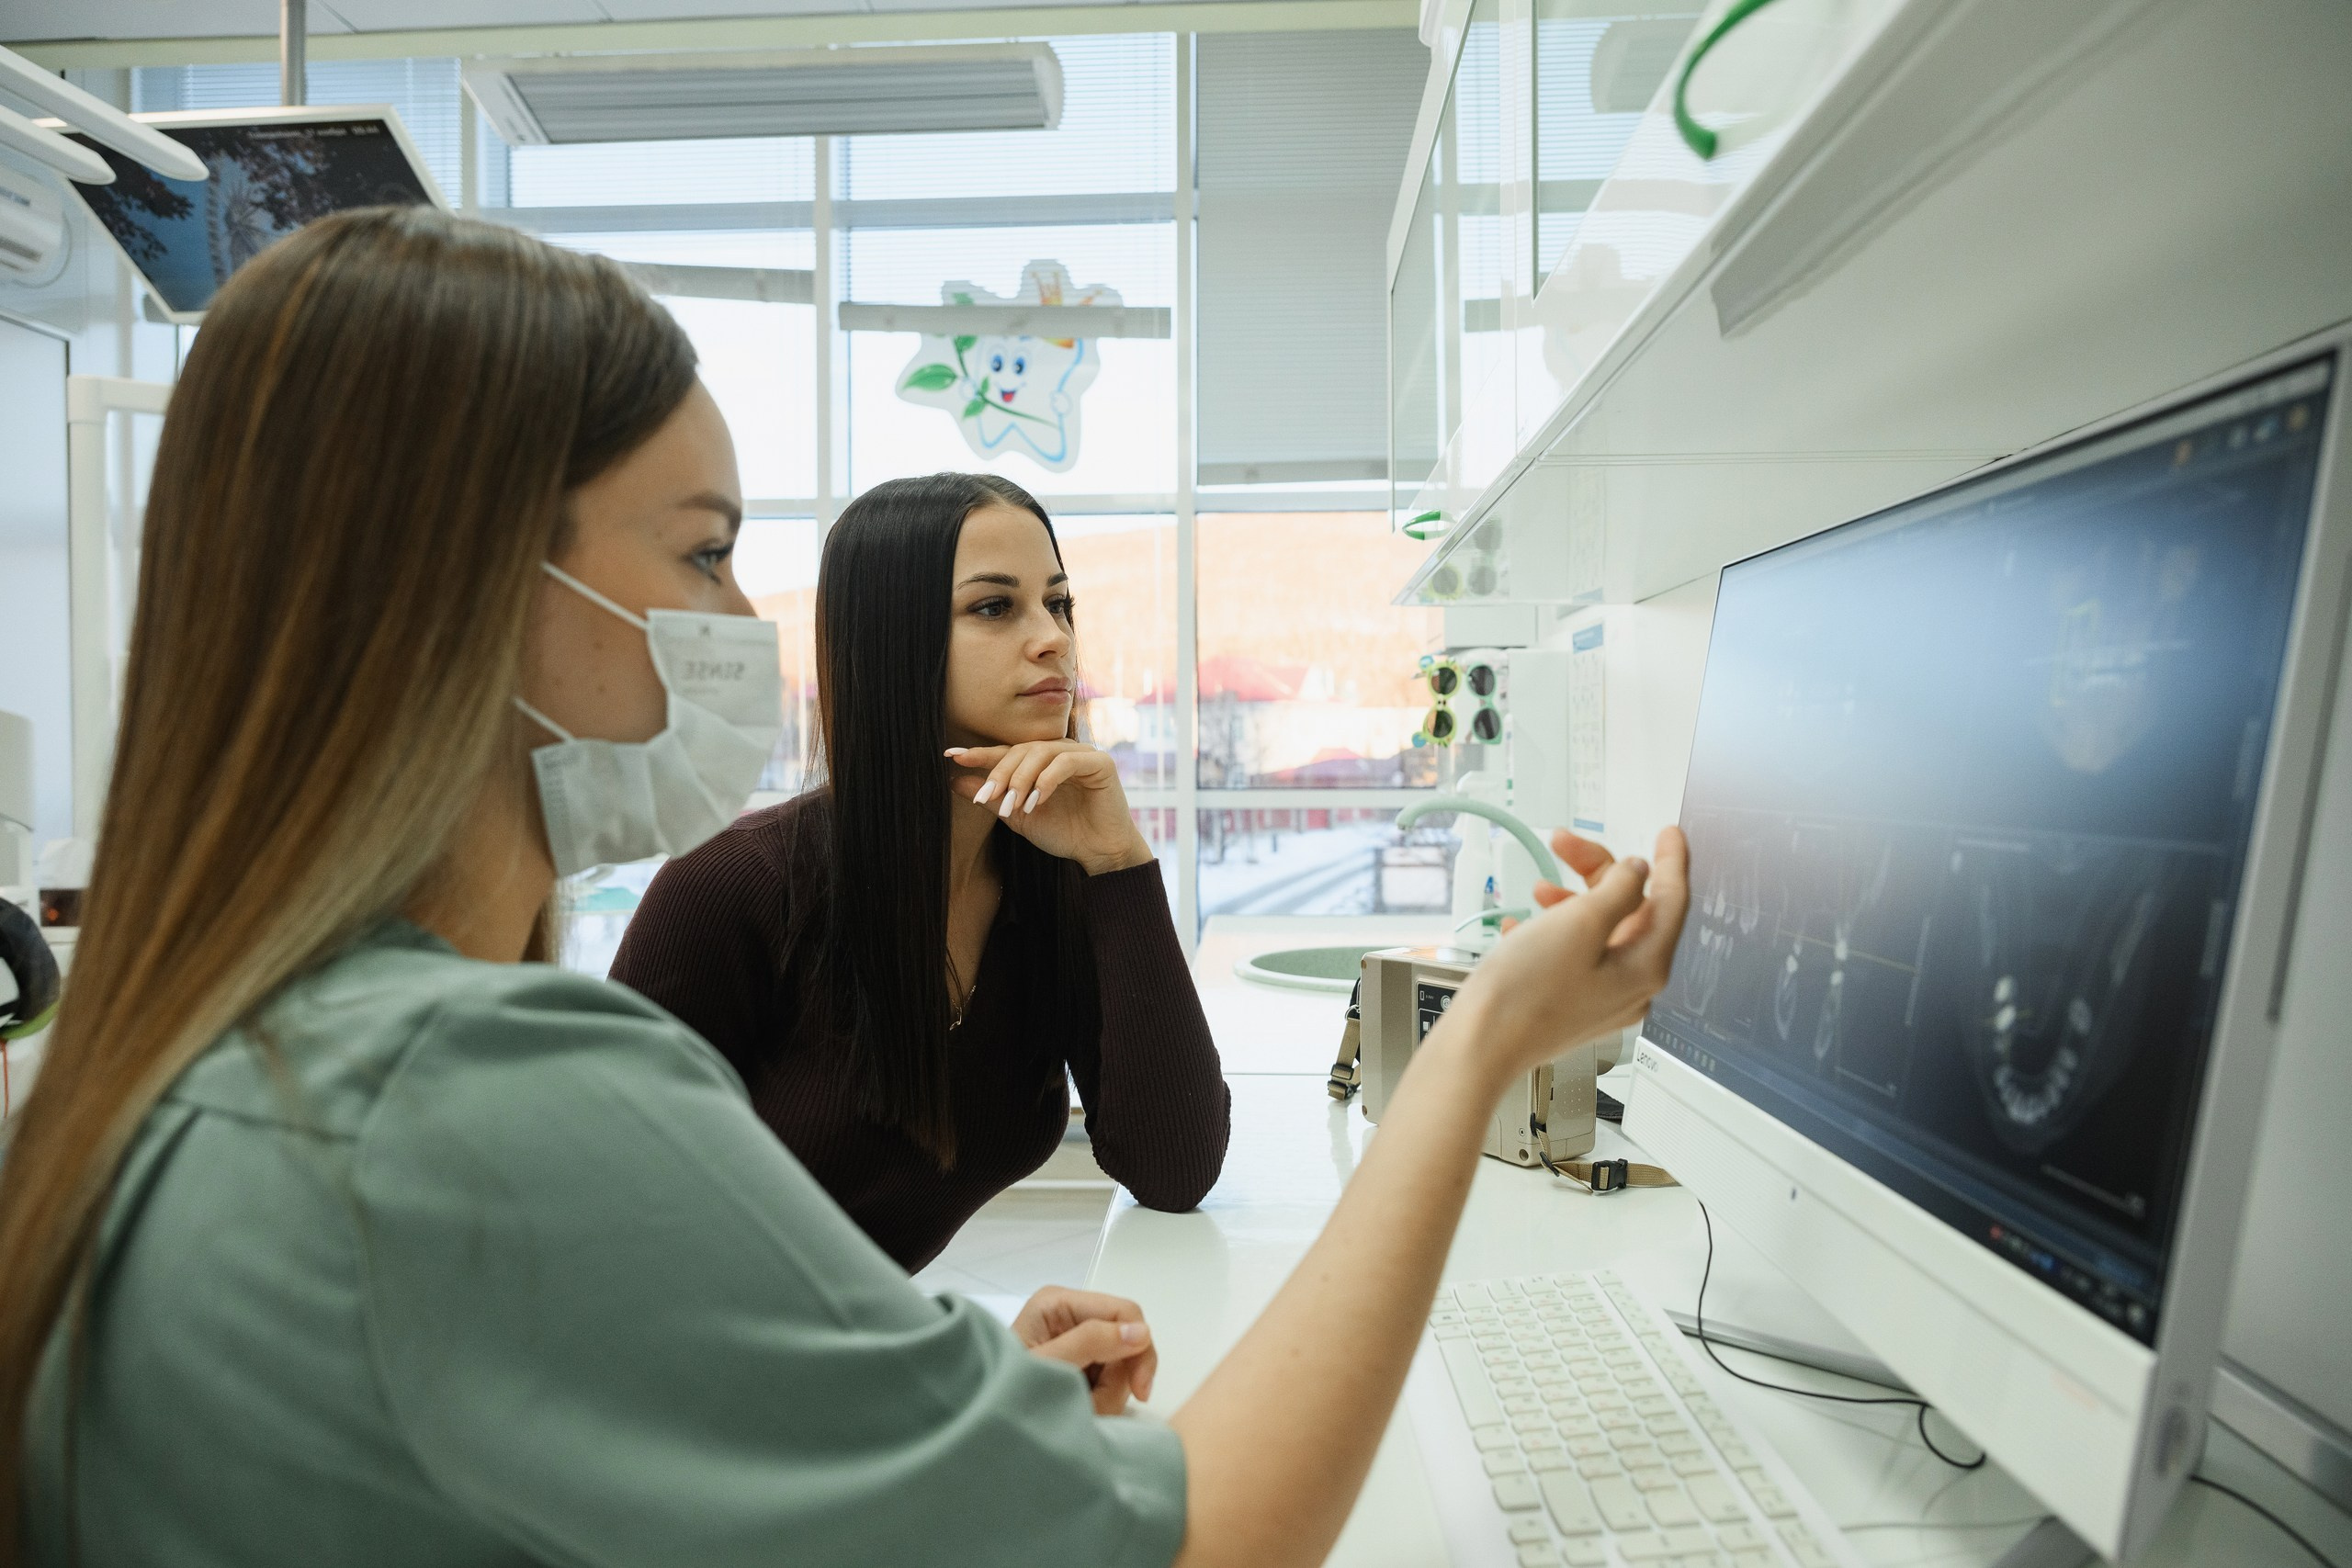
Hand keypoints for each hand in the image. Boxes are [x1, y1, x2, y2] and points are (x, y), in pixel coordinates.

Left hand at [948, 741, 1153, 875]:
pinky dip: (1048, 780)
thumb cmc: (1063, 834)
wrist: (1099, 853)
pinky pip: (1067, 762)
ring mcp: (1082, 753)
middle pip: (1022, 749)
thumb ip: (993, 797)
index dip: (980, 753)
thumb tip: (955, 780)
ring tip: (1013, 804)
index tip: (952, 756)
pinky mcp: (1100, 762)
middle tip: (986, 797)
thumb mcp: (1018, 816)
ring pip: (1042, 753)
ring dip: (1022, 778)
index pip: (1008, 752)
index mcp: (1042, 760)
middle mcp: (1061, 751)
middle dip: (1001, 773)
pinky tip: (1037, 801)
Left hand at [1013, 1286, 1157, 1414]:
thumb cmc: (1001, 1392)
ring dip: (1107, 1396)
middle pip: (1127, 1341)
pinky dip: (1101, 1402)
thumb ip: (1090, 1343)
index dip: (1140, 1347)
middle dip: (1117, 1380)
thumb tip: (1139, 1331)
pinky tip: (1079, 1410)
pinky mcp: (1079, 1367)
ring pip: (1121, 1367)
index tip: (1140, 1389)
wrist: (982, 1429)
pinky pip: (1110, 1382)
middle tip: (1094, 1407)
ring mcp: (1075, 1343)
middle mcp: (1070, 1317)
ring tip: (1077, 1410)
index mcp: (1059, 1303)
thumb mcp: (1046, 1365)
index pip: (1123, 1312)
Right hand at [1438, 825, 1689, 1086]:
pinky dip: (1553, 930)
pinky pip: (1575, 954)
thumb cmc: (1526, 991)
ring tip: (1538, 891)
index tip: (1669, 833)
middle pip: (1632, 912)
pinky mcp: (1572, 1003)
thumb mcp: (1579, 923)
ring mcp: (1602, 998)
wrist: (1480, 1042)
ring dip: (1572, 900)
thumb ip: (1618, 890)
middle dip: (1599, 873)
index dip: (1671, 861)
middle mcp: (1631, 987)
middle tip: (1566, 845)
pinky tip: (1521, 927)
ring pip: (1600, 931)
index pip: (1673, 903)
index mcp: (1645, 968)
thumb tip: (1637, 873)